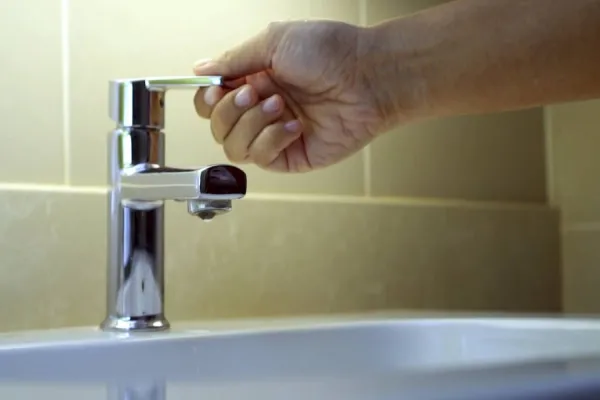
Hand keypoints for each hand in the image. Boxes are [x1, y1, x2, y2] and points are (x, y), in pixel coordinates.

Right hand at [193, 20, 385, 172]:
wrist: (369, 76)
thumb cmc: (331, 52)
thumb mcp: (275, 42)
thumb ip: (234, 59)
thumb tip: (200, 69)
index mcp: (253, 79)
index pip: (211, 101)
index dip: (208, 100)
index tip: (217, 89)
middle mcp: (260, 108)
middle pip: (217, 126)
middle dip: (230, 110)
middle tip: (256, 92)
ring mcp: (275, 133)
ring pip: (234, 147)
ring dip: (251, 125)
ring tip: (279, 105)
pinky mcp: (292, 154)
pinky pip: (262, 158)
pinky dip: (271, 140)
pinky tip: (294, 125)